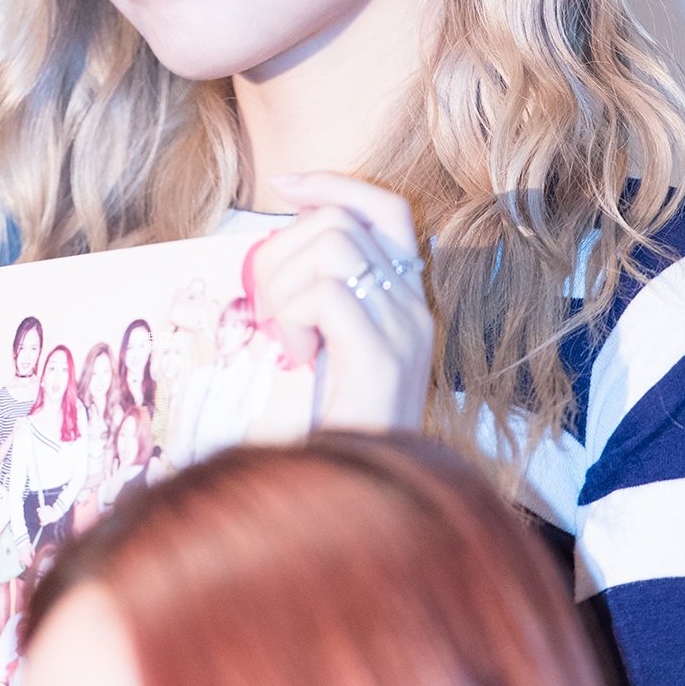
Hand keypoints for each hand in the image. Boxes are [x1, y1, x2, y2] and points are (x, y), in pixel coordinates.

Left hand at [250, 172, 432, 433]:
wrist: (366, 502)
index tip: (284, 185)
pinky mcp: (383, 354)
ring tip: (288, 337)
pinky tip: (299, 354)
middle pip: (340, 223)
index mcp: (407, 301)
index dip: (335, 183)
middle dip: (282, 252)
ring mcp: (405, 329)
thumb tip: (273, 253)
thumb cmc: (335, 429)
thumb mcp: (330, 352)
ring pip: (329, 247)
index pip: (386, 208)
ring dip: (284, 287)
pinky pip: (323, 293)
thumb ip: (320, 300)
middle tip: (269, 308)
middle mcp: (415, 307)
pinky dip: (293, 317)